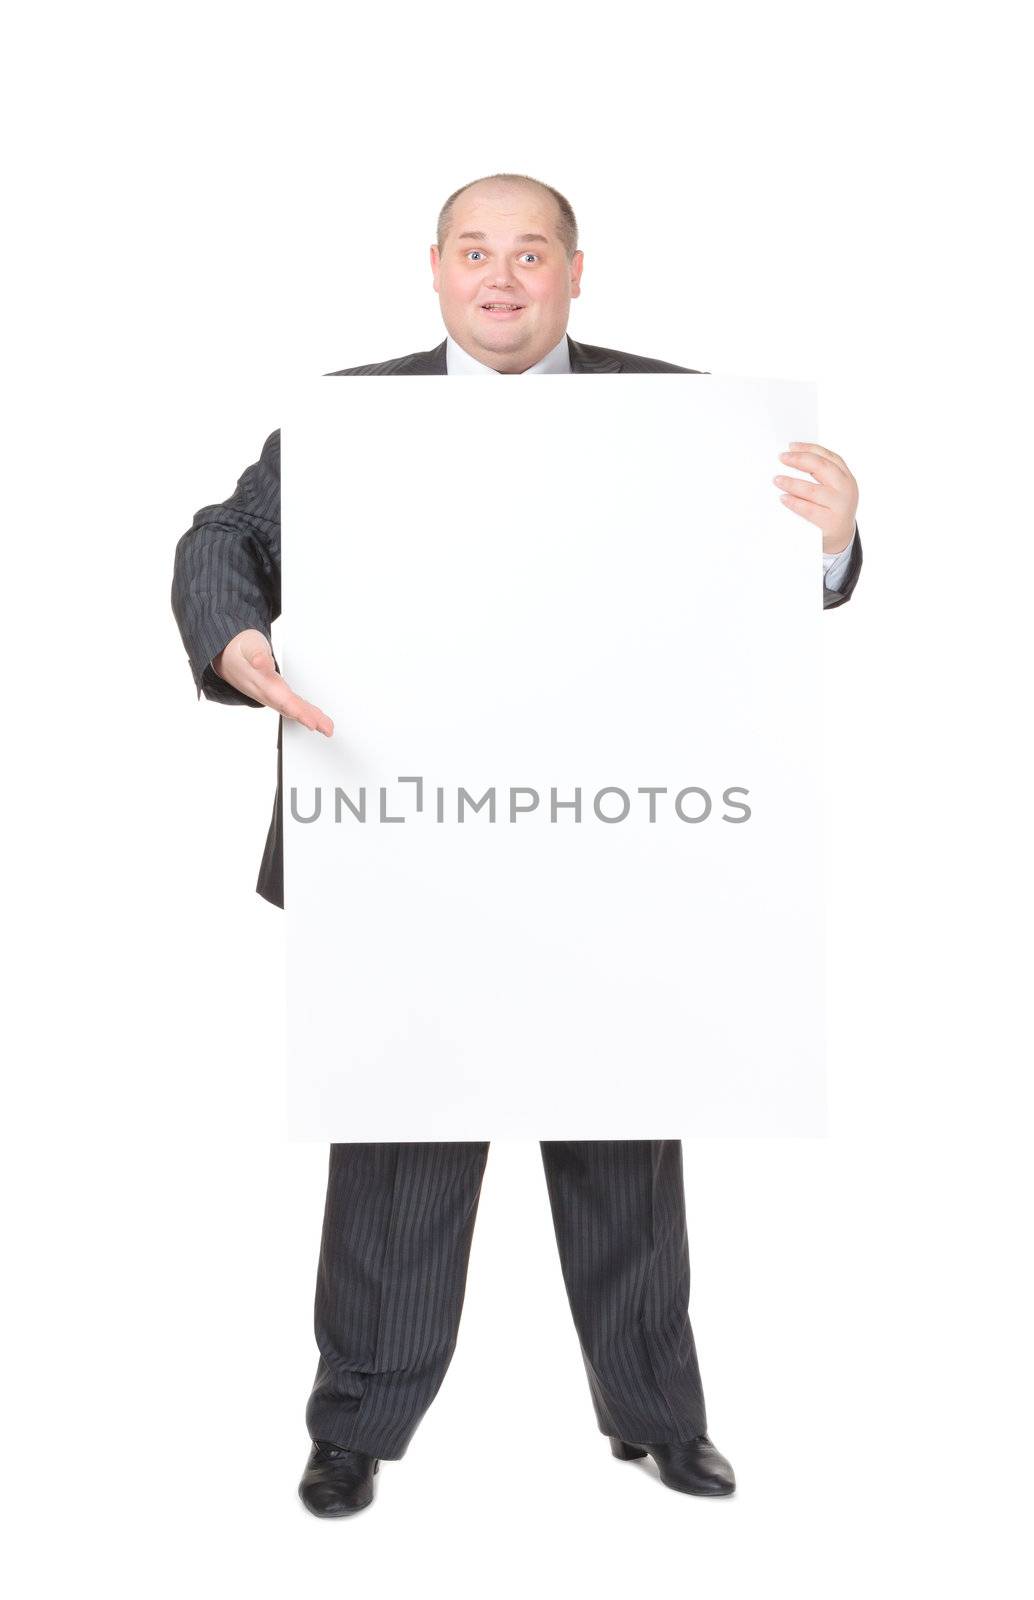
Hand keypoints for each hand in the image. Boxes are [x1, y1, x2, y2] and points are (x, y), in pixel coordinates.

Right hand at [213, 628, 333, 735]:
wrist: (226, 655)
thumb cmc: (240, 649)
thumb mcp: (248, 645)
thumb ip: (256, 654)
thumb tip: (261, 662)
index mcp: (262, 682)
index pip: (283, 700)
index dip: (298, 711)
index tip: (312, 723)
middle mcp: (266, 692)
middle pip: (290, 709)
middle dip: (309, 719)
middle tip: (327, 729)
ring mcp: (269, 695)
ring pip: (291, 709)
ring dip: (309, 718)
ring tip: (326, 727)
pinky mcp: (273, 693)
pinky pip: (290, 705)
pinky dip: (303, 712)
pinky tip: (314, 718)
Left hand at [773, 442, 858, 555]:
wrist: (842, 537)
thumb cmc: (831, 508)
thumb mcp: (831, 488)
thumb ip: (818, 475)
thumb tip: (792, 458)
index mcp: (846, 476)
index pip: (828, 456)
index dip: (809, 448)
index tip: (791, 446)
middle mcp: (846, 488)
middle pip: (822, 467)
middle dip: (799, 460)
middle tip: (781, 458)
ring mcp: (840, 505)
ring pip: (813, 490)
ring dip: (792, 483)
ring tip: (777, 479)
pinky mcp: (831, 522)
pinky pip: (808, 510)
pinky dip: (794, 503)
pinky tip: (783, 498)